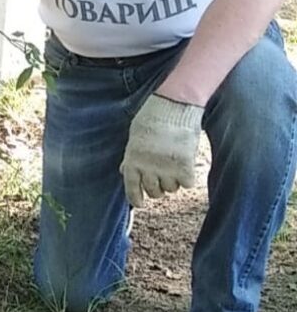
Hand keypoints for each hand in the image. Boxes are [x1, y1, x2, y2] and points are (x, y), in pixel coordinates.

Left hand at [119, 93, 203, 207]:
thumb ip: (130, 156)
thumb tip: (124, 171)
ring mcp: (166, 168)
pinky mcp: (184, 166)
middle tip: (162, 179)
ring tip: (173, 167)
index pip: (132, 187)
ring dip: (173, 182)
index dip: (136, 198)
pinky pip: (187, 183)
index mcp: (132, 160)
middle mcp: (148, 168)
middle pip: (154, 192)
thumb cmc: (152, 119)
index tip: (141, 204)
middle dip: (157, 189)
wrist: (173, 107)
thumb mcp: (134, 137)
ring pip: (171, 189)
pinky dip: (188, 178)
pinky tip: (186, 167)